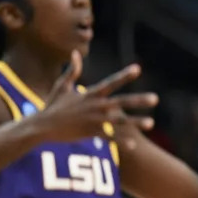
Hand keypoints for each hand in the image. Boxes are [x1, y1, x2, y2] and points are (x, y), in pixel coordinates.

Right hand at [36, 50, 158, 142]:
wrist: (42, 125)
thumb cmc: (52, 105)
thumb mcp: (62, 86)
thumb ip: (72, 70)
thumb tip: (74, 53)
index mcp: (90, 94)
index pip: (111, 82)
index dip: (124, 75)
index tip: (138, 68)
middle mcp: (95, 106)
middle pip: (121, 101)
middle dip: (138, 100)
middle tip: (155, 98)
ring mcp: (94, 120)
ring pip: (119, 121)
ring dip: (135, 122)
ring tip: (151, 123)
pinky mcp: (90, 133)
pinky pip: (109, 137)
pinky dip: (120, 141)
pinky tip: (133, 144)